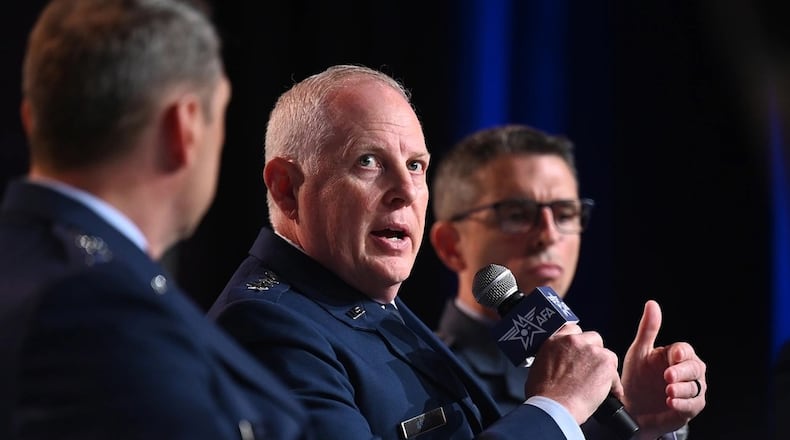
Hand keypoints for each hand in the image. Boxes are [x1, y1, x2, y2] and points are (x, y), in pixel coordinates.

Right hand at [525, 323, 622, 424]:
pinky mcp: (604, 362)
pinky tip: (609, 393)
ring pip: (605, 354)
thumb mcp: (537, 367)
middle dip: (593, 353)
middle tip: (589, 369)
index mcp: (554, 341)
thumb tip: (557, 364)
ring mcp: (589, 350)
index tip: (580, 351)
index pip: (572, 329)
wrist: (553, 407)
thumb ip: (551, 358)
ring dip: (603, 367)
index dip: (579, 342)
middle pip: (593, 339)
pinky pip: (614, 371)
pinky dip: (613, 383)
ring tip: (598, 384)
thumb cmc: (542, 394)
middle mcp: (572, 341)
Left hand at [621, 300, 706, 439]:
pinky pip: (692, 405)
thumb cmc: (636, 377)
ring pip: (696, 387)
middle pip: (695, 368)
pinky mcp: (689, 408)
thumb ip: (648, 329)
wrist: (632, 407)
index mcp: (676, 356)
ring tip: (667, 391)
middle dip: (682, 372)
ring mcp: (690, 390)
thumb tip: (652, 303)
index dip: (682, 352)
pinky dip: (683, 404)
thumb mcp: (639, 352)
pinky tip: (671, 402)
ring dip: (682, 389)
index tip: (674, 355)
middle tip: (667, 376)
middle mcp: (687, 372)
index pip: (686, 350)